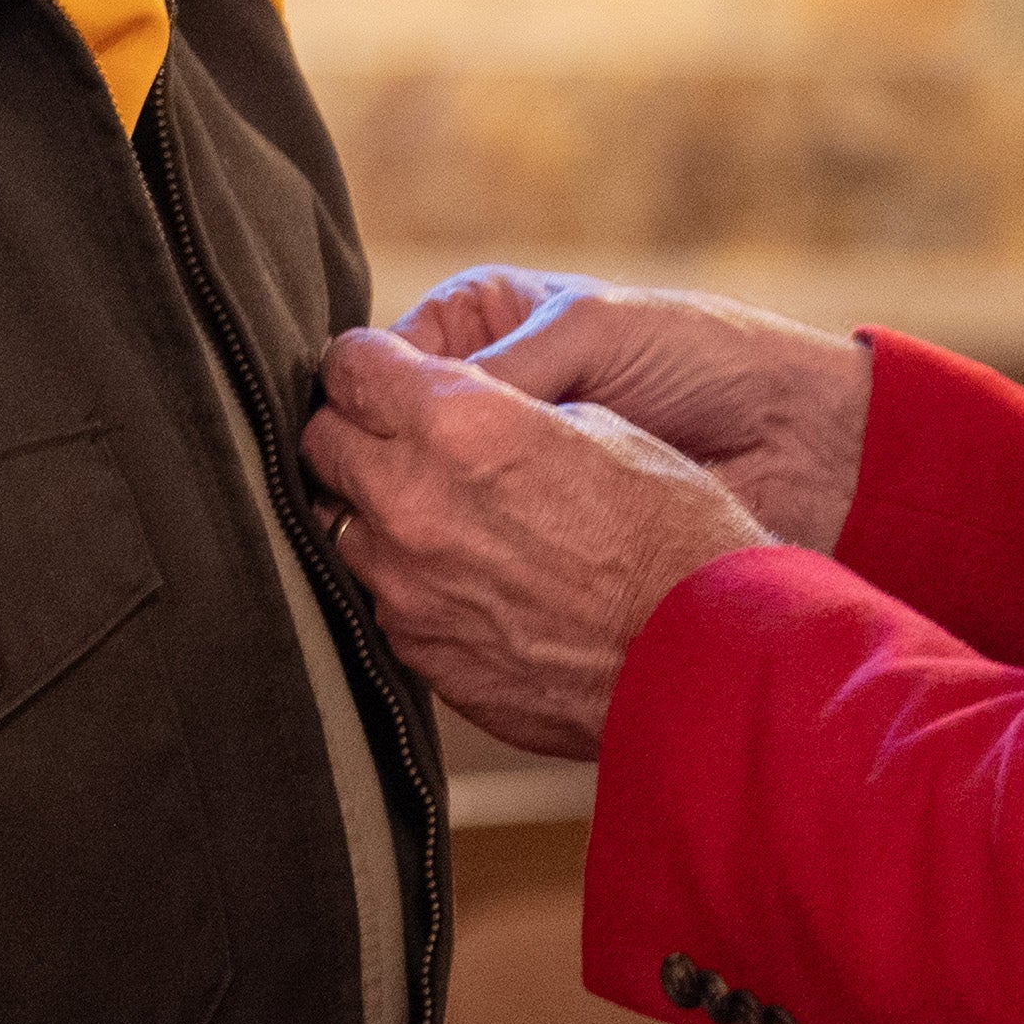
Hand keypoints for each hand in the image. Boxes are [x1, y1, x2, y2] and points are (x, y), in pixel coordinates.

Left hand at [304, 328, 771, 759]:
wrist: (702, 660)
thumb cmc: (674, 532)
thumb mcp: (600, 426)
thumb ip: (504, 410)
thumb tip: (462, 404)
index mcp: (460, 424)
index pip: (350, 365)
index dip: (369, 363)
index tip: (385, 372)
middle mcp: (413, 503)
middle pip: (321, 443)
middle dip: (353, 432)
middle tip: (398, 438)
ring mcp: (407, 588)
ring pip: (342, 529)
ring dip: (376, 515)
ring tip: (442, 520)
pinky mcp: (420, 654)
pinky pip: (382, 602)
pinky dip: (410, 584)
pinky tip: (471, 584)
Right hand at [395, 268, 873, 553]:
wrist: (792, 438)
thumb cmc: (697, 356)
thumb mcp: (591, 334)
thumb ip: (504, 369)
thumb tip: (414, 408)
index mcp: (478, 322)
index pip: (382, 362)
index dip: (366, 398)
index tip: (358, 437)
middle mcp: (477, 394)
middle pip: (387, 438)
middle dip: (378, 465)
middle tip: (381, 500)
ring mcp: (500, 471)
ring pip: (418, 503)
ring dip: (416, 524)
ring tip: (414, 545)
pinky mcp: (529, 532)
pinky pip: (465, 551)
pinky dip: (456, 563)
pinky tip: (453, 576)